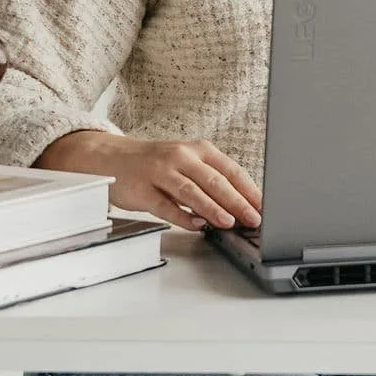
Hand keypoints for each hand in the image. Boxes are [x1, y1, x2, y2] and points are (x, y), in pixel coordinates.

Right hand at [35, 131, 262, 231]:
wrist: (111, 158)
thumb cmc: (154, 164)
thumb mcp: (186, 163)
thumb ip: (211, 180)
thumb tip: (242, 205)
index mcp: (197, 149)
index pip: (230, 170)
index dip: (250, 190)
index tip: (265, 207)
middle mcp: (180, 157)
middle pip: (215, 180)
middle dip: (238, 202)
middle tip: (254, 218)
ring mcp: (160, 172)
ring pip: (192, 191)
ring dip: (213, 208)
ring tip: (230, 222)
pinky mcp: (143, 190)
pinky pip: (166, 206)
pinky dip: (183, 217)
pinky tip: (196, 226)